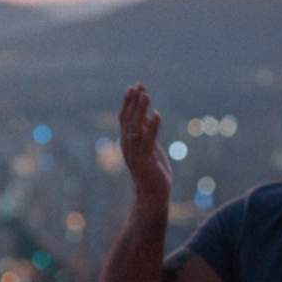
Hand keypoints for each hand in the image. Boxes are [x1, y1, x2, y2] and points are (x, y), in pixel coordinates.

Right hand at [119, 84, 171, 203]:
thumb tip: (148, 113)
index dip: (129, 102)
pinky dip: (152, 127)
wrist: (152, 195)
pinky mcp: (145, 161)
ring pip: (135, 128)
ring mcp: (135, 154)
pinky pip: (148, 141)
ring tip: (146, 95)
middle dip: (134, 102)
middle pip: (128, 120)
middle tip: (139, 85)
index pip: (125, 118)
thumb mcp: (150, 147)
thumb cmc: (152, 171)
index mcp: (127, 142)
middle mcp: (128, 146)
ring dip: (140, 111)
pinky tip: (157, 114)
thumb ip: (147, 131)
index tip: (135, 86)